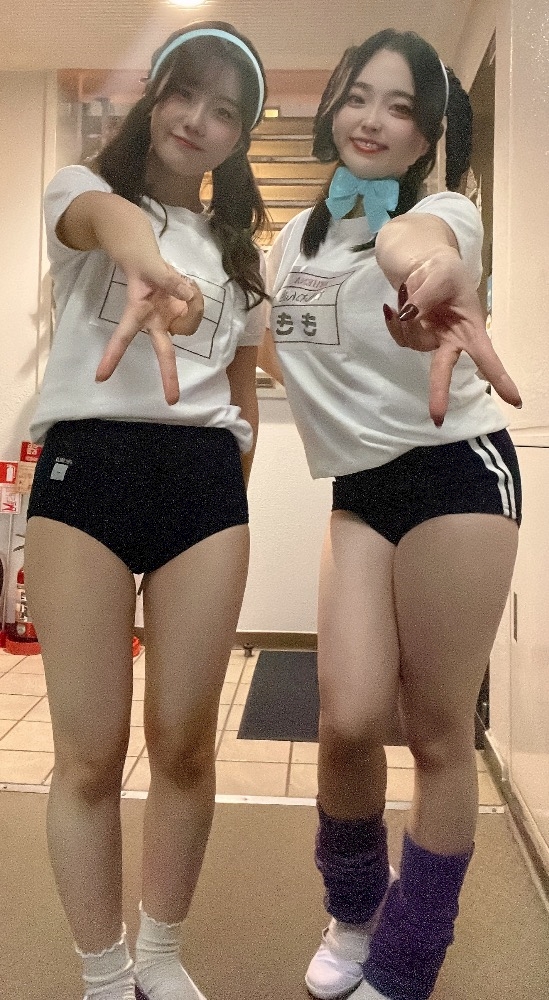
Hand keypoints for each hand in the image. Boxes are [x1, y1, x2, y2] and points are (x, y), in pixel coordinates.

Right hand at [95, 261, 203, 404]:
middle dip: (168, 376)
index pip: (123, 337)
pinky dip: (198, 301)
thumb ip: (169, 280)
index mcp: (138, 314)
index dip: (113, 355)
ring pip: (190, 323)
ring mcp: (170, 321)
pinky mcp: (182, 316)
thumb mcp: (150, 265)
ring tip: (185, 285)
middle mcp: (155, 323)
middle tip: (172, 400)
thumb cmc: (143, 266)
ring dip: (194, 306)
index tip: (100, 377)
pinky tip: (188, 290)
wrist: (148, 260)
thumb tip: (188, 294)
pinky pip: (197, 313)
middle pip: (164, 352)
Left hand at [382, 250, 521, 426]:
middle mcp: (451, 340)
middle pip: (444, 370)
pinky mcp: (413, 336)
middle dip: (440, 393)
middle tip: (438, 419)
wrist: (423, 266)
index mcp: (470, 329)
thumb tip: (408, 315)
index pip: (486, 357)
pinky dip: (393, 321)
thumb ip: (425, 297)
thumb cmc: (443, 271)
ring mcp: (430, 340)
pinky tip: (392, 307)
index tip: (514, 400)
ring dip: (408, 319)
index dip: (499, 378)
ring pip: (413, 342)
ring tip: (411, 291)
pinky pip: (399, 336)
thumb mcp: (440, 275)